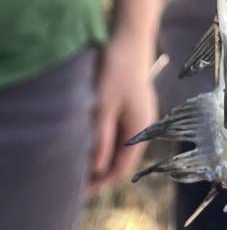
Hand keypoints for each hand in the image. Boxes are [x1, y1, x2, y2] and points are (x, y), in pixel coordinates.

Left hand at [89, 32, 157, 194]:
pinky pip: (123, 132)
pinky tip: (93, 137)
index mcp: (140, 129)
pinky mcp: (137, 106)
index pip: (121, 168)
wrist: (131, 39)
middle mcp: (146, 125)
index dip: (101, 182)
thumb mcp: (104, 106)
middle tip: (78, 178)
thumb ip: (101, 139)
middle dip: (102, 171)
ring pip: (123, 146)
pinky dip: (108, 140)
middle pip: (123, 159)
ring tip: (82, 160)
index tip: (80, 190)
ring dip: (104, 155)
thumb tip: (96, 169)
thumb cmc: (117, 70)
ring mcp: (143, 115)